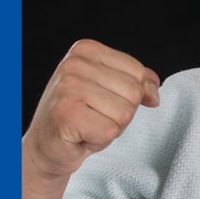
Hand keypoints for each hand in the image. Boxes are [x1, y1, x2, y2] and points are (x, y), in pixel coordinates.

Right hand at [22, 39, 158, 198]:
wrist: (45, 148)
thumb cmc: (77, 119)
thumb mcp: (107, 91)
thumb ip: (134, 83)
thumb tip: (154, 89)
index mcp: (85, 50)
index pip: (137, 72)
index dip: (129, 97)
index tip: (103, 104)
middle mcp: (74, 64)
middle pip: (133, 93)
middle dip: (120, 115)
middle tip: (94, 119)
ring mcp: (69, 88)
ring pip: (124, 114)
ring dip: (110, 129)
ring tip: (87, 127)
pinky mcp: (67, 114)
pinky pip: (109, 131)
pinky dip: (99, 141)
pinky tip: (80, 137)